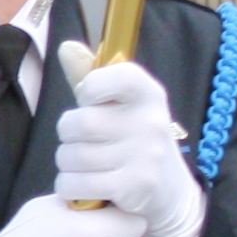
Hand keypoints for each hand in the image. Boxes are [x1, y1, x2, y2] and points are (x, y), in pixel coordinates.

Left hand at [49, 41, 204, 236]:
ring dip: (67, 164)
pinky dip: (69, 186)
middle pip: (76, 123)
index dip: (88, 89)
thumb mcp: (118, 104)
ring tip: (85, 165)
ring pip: (71, 157)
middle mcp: (150, 121)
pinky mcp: (134, 188)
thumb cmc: (132, 138)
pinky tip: (84, 185)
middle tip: (81, 142)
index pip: (109, 76)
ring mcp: (145, 156)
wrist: (170, 190)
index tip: (90, 101)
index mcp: (147, 93)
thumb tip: (66, 46)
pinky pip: (75, 184)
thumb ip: (90, 76)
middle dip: (67, 136)